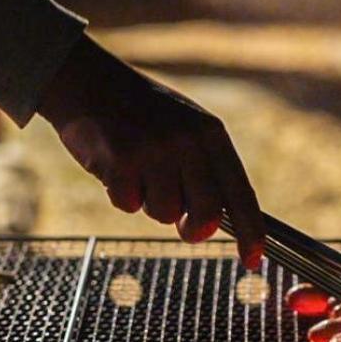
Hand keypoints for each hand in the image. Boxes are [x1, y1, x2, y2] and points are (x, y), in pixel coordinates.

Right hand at [37, 35, 265, 267]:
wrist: (87, 81)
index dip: (250, 232)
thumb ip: (204, 173)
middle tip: (183, 225)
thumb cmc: (141, 113)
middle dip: (193, 228)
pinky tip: (114, 165)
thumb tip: (212, 226)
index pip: (241, 193)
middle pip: (207, 214)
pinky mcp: (121, 161)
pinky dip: (120, 195)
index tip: (253, 260)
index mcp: (211, 134)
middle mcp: (188, 142)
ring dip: (149, 203)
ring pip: (164, 215)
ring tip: (138, 171)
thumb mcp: (186, 130)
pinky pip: (128, 205)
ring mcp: (155, 151)